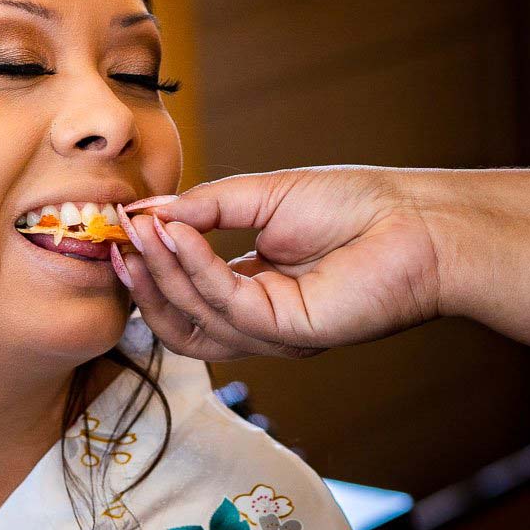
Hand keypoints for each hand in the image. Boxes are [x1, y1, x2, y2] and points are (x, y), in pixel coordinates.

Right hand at [116, 166, 445, 361]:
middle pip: (178, 322)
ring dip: (159, 273)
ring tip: (139, 230)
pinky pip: (224, 305)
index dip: (148, 267)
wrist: (417, 220)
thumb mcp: (263, 195)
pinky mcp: (290, 330)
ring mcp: (274, 333)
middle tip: (113, 239)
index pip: (184, 296)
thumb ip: (204, 208)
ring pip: (193, 321)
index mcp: (255, 290)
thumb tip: (147, 213)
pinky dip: (192, 267)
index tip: (118, 230)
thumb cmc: (357, 205)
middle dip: (141, 282)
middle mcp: (261, 320)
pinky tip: (176, 234)